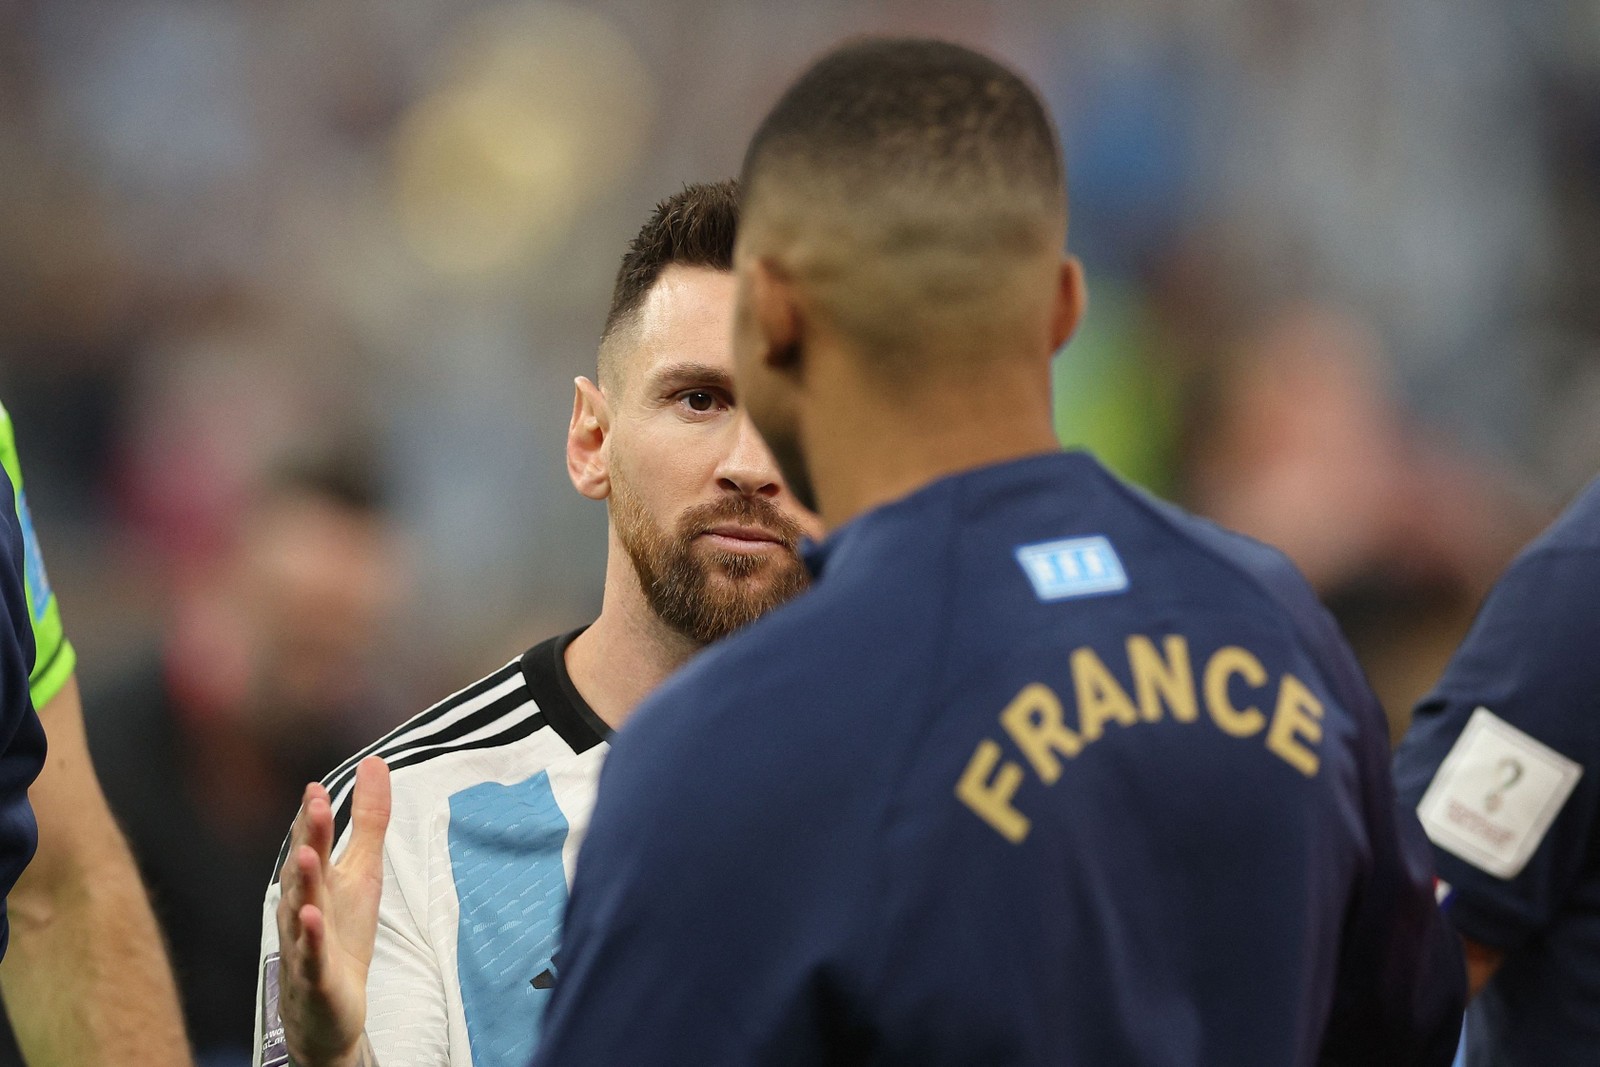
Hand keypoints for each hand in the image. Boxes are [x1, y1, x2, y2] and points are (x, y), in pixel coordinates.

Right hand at [276, 757, 390, 1066]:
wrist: (328, 1005)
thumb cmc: (341, 930)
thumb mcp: (363, 869)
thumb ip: (369, 819)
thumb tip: (374, 762)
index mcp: (315, 879)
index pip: (312, 842)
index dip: (313, 815)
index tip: (316, 786)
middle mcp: (302, 905)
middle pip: (303, 866)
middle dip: (309, 835)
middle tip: (315, 802)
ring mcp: (305, 941)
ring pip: (300, 907)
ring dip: (304, 880)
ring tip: (308, 852)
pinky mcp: (316, 975)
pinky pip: (311, 954)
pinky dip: (310, 937)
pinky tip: (311, 917)